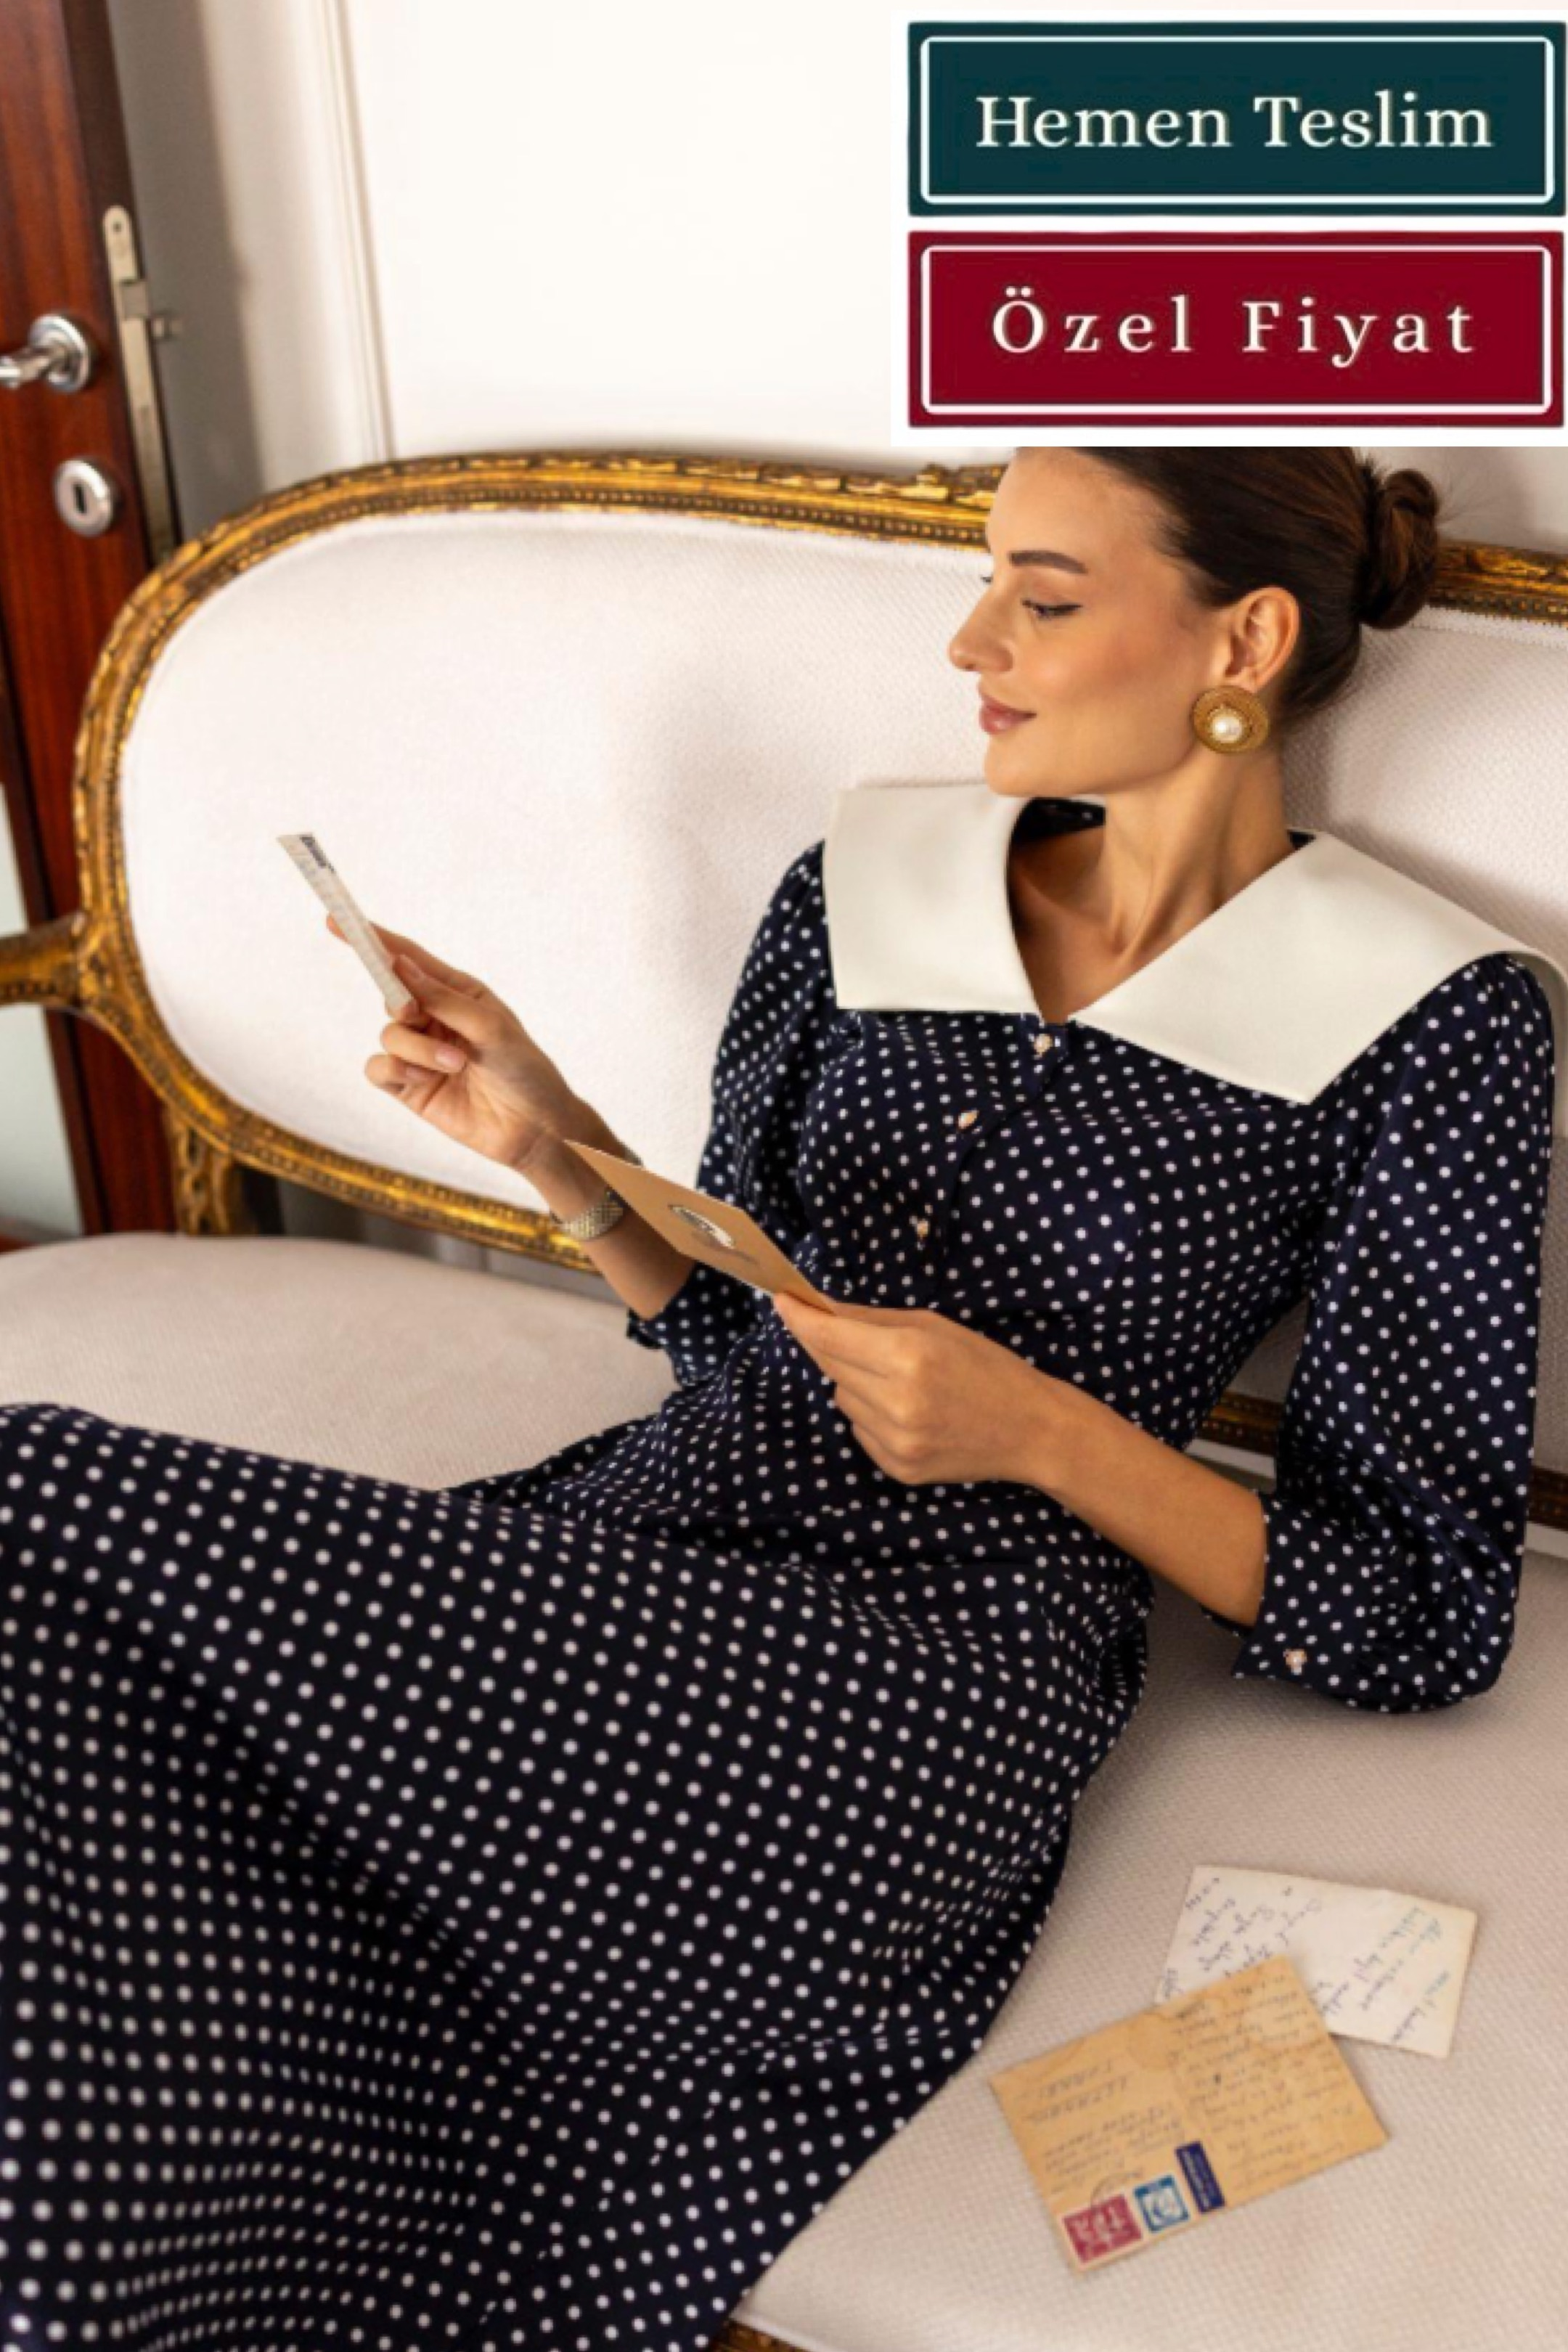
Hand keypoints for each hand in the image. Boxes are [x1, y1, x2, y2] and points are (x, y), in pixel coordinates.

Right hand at [325, 911, 585, 1169]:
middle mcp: (433, 1017)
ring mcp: (419, 1052)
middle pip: (390, 994)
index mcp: (456, 991)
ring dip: (419, 1049)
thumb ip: (441, 997)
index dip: (372, 939)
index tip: (336, 918)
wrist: (534, 1127)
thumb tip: (399, 964)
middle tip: (414, 1014)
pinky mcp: (408, 1086)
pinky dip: (397, 1069)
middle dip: (400, 1004)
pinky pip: (378, 1067)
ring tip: (457, 1064)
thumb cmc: (523, 1069)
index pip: (407, 958)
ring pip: (389, 1034)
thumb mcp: (489, 1025)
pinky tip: (423, 1079)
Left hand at [770, 1290, 1072, 1489]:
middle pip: (830, 1367)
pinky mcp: (896, 1467)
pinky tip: (909, 1410)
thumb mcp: (933, 1326)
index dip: (801, 1318)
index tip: (781, 1301)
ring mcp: (895, 1441)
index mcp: (908, 1357)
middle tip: (842, 1333)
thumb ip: (872, 1320)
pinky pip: (859, 1429)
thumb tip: (822, 1309)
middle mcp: (896, 1402)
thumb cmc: (986, 1367)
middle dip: (829, 1346)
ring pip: (842, 1398)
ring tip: (902, 1380)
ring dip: (856, 1383)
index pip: (831, 1337)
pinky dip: (871, 1414)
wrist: (1028, 1429)